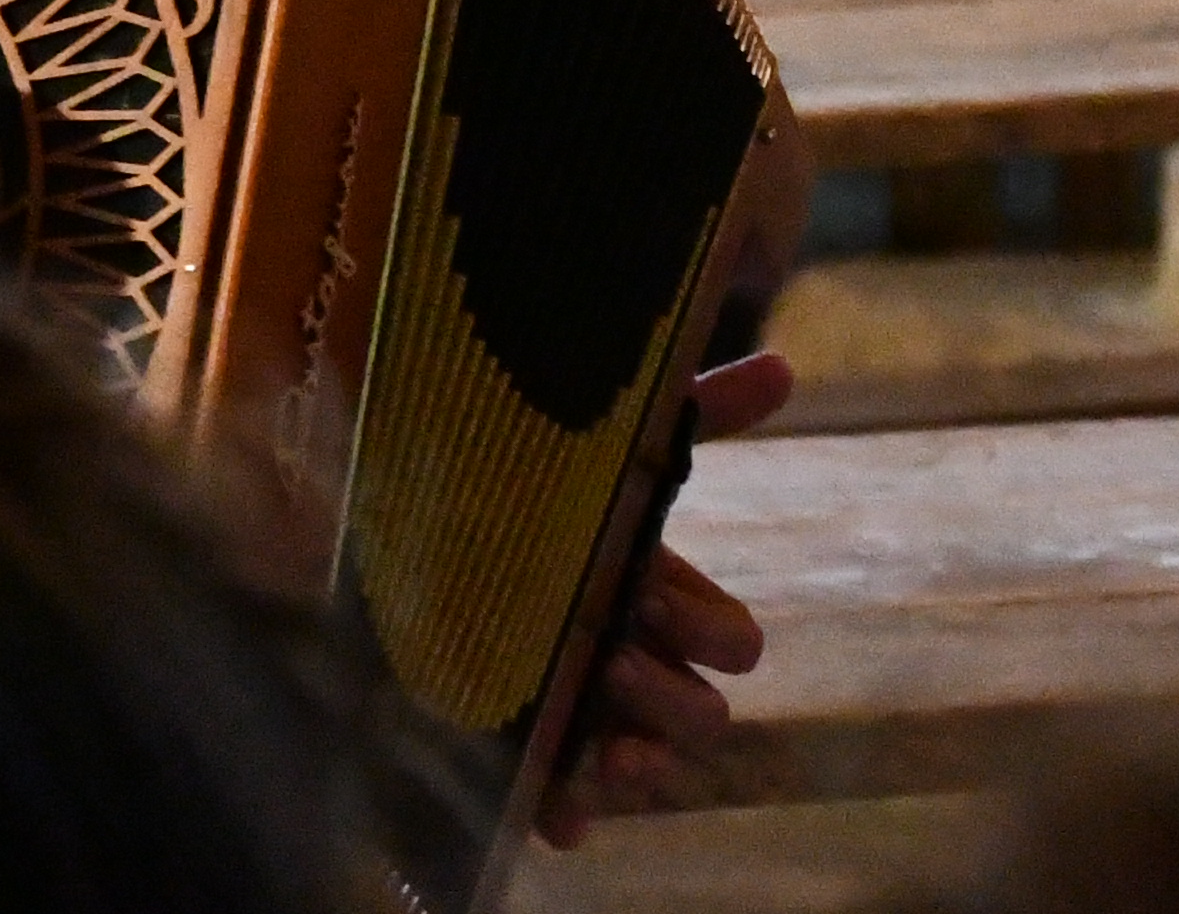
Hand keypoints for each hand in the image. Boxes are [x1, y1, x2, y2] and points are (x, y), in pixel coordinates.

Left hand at [535, 348, 793, 838]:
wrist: (393, 503)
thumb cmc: (512, 470)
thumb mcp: (607, 434)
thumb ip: (696, 407)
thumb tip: (785, 368)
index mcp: (656, 590)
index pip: (729, 639)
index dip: (705, 629)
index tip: (650, 598)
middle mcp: (628, 655)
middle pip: (702, 713)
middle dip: (671, 695)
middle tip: (613, 661)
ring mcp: (578, 707)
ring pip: (647, 764)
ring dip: (640, 760)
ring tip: (604, 745)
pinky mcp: (520, 746)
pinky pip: (562, 802)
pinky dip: (568, 809)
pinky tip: (563, 808)